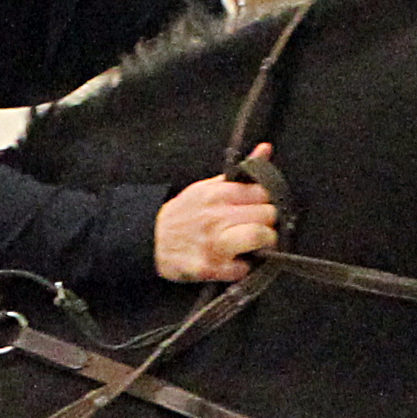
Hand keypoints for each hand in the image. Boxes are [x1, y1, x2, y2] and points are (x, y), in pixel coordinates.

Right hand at [157, 143, 278, 281]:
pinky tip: (233, 262)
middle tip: (258, 227)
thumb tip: (266, 149)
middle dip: (268, 222)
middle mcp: (216, 216)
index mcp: (217, 194)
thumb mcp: (207, 187)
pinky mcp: (209, 268)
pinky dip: (241, 268)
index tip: (260, 208)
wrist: (148, 240)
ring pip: (260, 236)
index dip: (267, 201)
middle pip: (268, 214)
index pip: (264, 192)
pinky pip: (243, 268)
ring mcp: (212, 242)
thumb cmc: (184, 214)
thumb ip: (240, 173)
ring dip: (264, 243)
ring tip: (254, 245)